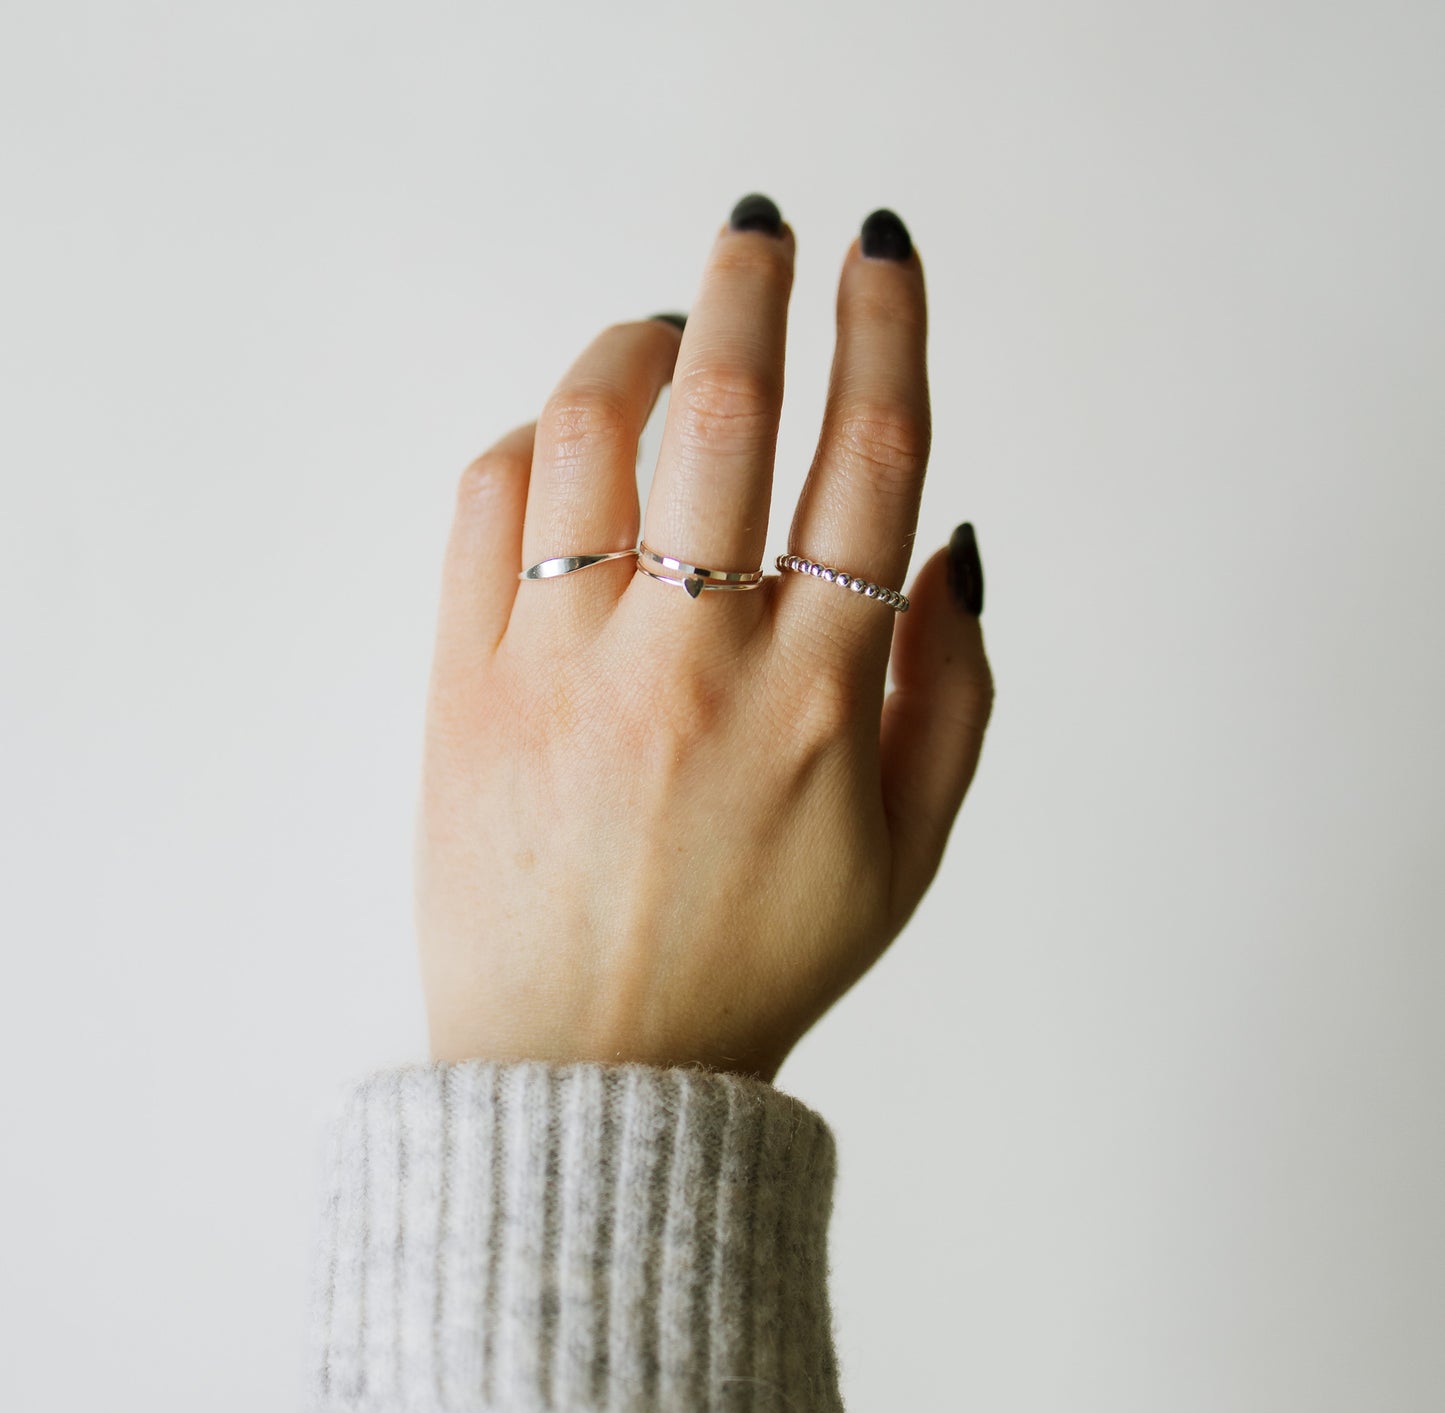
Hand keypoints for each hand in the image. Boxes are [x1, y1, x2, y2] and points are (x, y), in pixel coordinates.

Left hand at [415, 195, 992, 1081]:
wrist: (593, 1070)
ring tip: (662, 333)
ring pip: (595, 428)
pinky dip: (539, 436)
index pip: (873, 457)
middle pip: (731, 406)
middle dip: (756, 281)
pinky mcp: (468, 683)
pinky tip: (573, 440)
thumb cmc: (760, 961)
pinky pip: (492, 502)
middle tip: (762, 227)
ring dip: (636, 344)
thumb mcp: (911, 853)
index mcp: (820, 699)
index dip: (889, 326)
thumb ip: (957, 692)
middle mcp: (693, 662)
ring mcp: (566, 666)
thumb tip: (951, 542)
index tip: (882, 252)